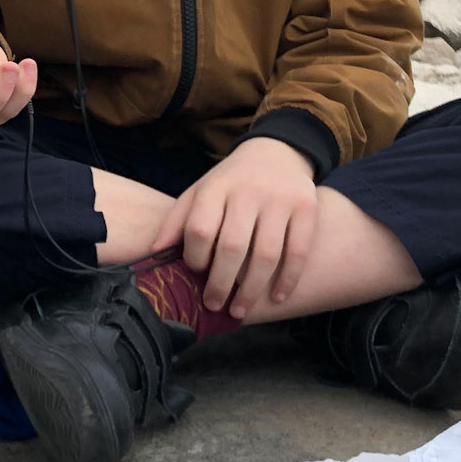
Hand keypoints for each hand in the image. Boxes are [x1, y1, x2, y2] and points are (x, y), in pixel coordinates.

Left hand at [156, 136, 318, 320]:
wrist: (277, 151)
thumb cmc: (231, 181)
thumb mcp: (200, 191)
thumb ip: (177, 219)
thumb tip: (153, 252)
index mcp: (216, 188)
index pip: (200, 229)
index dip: (194, 257)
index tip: (196, 272)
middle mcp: (248, 192)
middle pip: (232, 246)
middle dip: (220, 283)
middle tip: (214, 305)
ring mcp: (280, 200)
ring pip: (266, 254)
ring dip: (251, 289)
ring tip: (239, 310)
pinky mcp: (307, 208)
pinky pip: (299, 251)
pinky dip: (289, 279)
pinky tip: (278, 298)